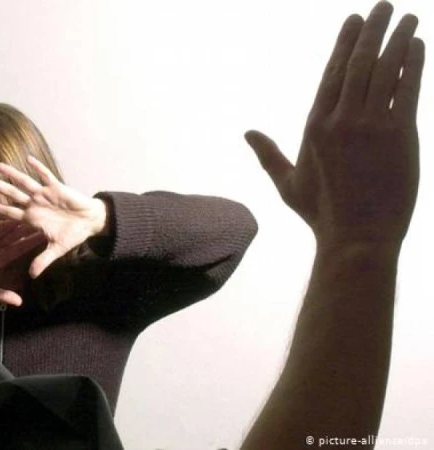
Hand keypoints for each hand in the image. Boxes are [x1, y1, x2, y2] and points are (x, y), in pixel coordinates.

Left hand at [0, 155, 108, 277]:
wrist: (90, 222)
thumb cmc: (73, 234)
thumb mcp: (57, 249)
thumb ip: (43, 260)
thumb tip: (32, 276)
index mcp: (32, 218)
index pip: (9, 213)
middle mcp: (35, 204)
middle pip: (12, 193)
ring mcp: (45, 195)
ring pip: (25, 182)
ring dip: (12, 174)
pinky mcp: (57, 188)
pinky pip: (46, 176)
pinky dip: (38, 168)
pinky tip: (28, 159)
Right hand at [0, 214, 45, 305]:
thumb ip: (0, 295)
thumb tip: (20, 302)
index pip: (18, 250)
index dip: (30, 243)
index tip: (44, 237)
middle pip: (13, 236)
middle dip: (26, 227)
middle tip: (41, 217)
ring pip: (3, 226)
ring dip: (14, 218)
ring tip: (29, 208)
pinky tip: (7, 205)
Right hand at [245, 1, 423, 248]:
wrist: (357, 238)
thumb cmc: (322, 214)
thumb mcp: (287, 183)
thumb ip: (268, 154)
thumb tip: (247, 133)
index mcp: (314, 126)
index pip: (331, 74)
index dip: (344, 43)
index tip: (354, 20)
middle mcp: (340, 120)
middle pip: (358, 64)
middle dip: (372, 30)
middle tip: (384, 6)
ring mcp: (370, 125)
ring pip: (384, 70)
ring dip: (398, 39)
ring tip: (409, 17)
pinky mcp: (399, 135)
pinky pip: (407, 90)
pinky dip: (413, 64)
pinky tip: (418, 46)